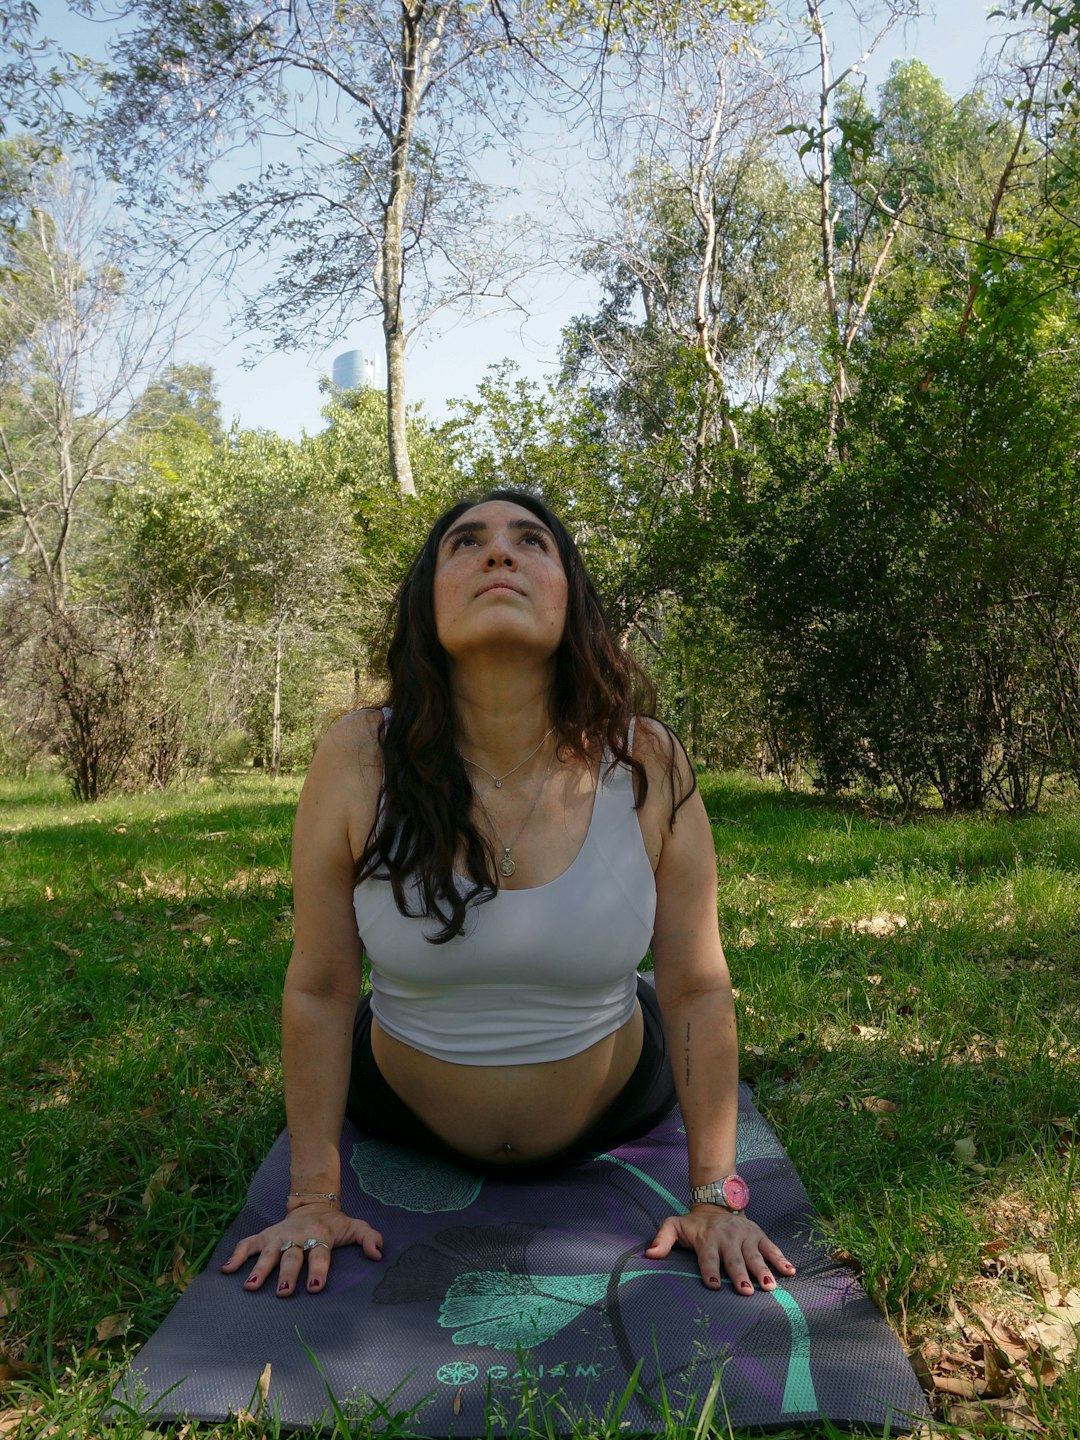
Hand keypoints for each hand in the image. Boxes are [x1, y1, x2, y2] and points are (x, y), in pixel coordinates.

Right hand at [220, 1202, 383, 1296]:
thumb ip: (369, 1238)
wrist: (313, 1202)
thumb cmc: (334, 1223)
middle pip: (292, 1256)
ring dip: (260, 1269)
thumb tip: (378, 1253)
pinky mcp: (266, 1235)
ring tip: (251, 1287)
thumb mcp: (355, 1226)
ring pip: (268, 1252)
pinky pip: (248, 1244)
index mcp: (320, 1235)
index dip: (318, 1270)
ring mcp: (279, 1235)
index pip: (320, 1253)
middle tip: (283, 1293)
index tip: (314, 1287)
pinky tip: (226, 1270)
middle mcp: (298, 1236)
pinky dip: (237, 1255)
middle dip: (287, 1274)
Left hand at [645, 1205, 795, 1293]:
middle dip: (739, 1275)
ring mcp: (745, 1236)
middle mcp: (727, 1237)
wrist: (716, 1202)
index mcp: (707, 1239)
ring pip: (754, 1255)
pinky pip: (771, 1248)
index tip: (712, 1284)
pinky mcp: (759, 1235)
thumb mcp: (674, 1225)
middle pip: (734, 1259)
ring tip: (769, 1286)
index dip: (709, 1270)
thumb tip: (649, 1255)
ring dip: (762, 1270)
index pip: (707, 1256)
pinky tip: (790, 1272)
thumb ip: (663, 1239)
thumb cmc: (695, 1224)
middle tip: (746, 1291)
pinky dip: (781, 1259)